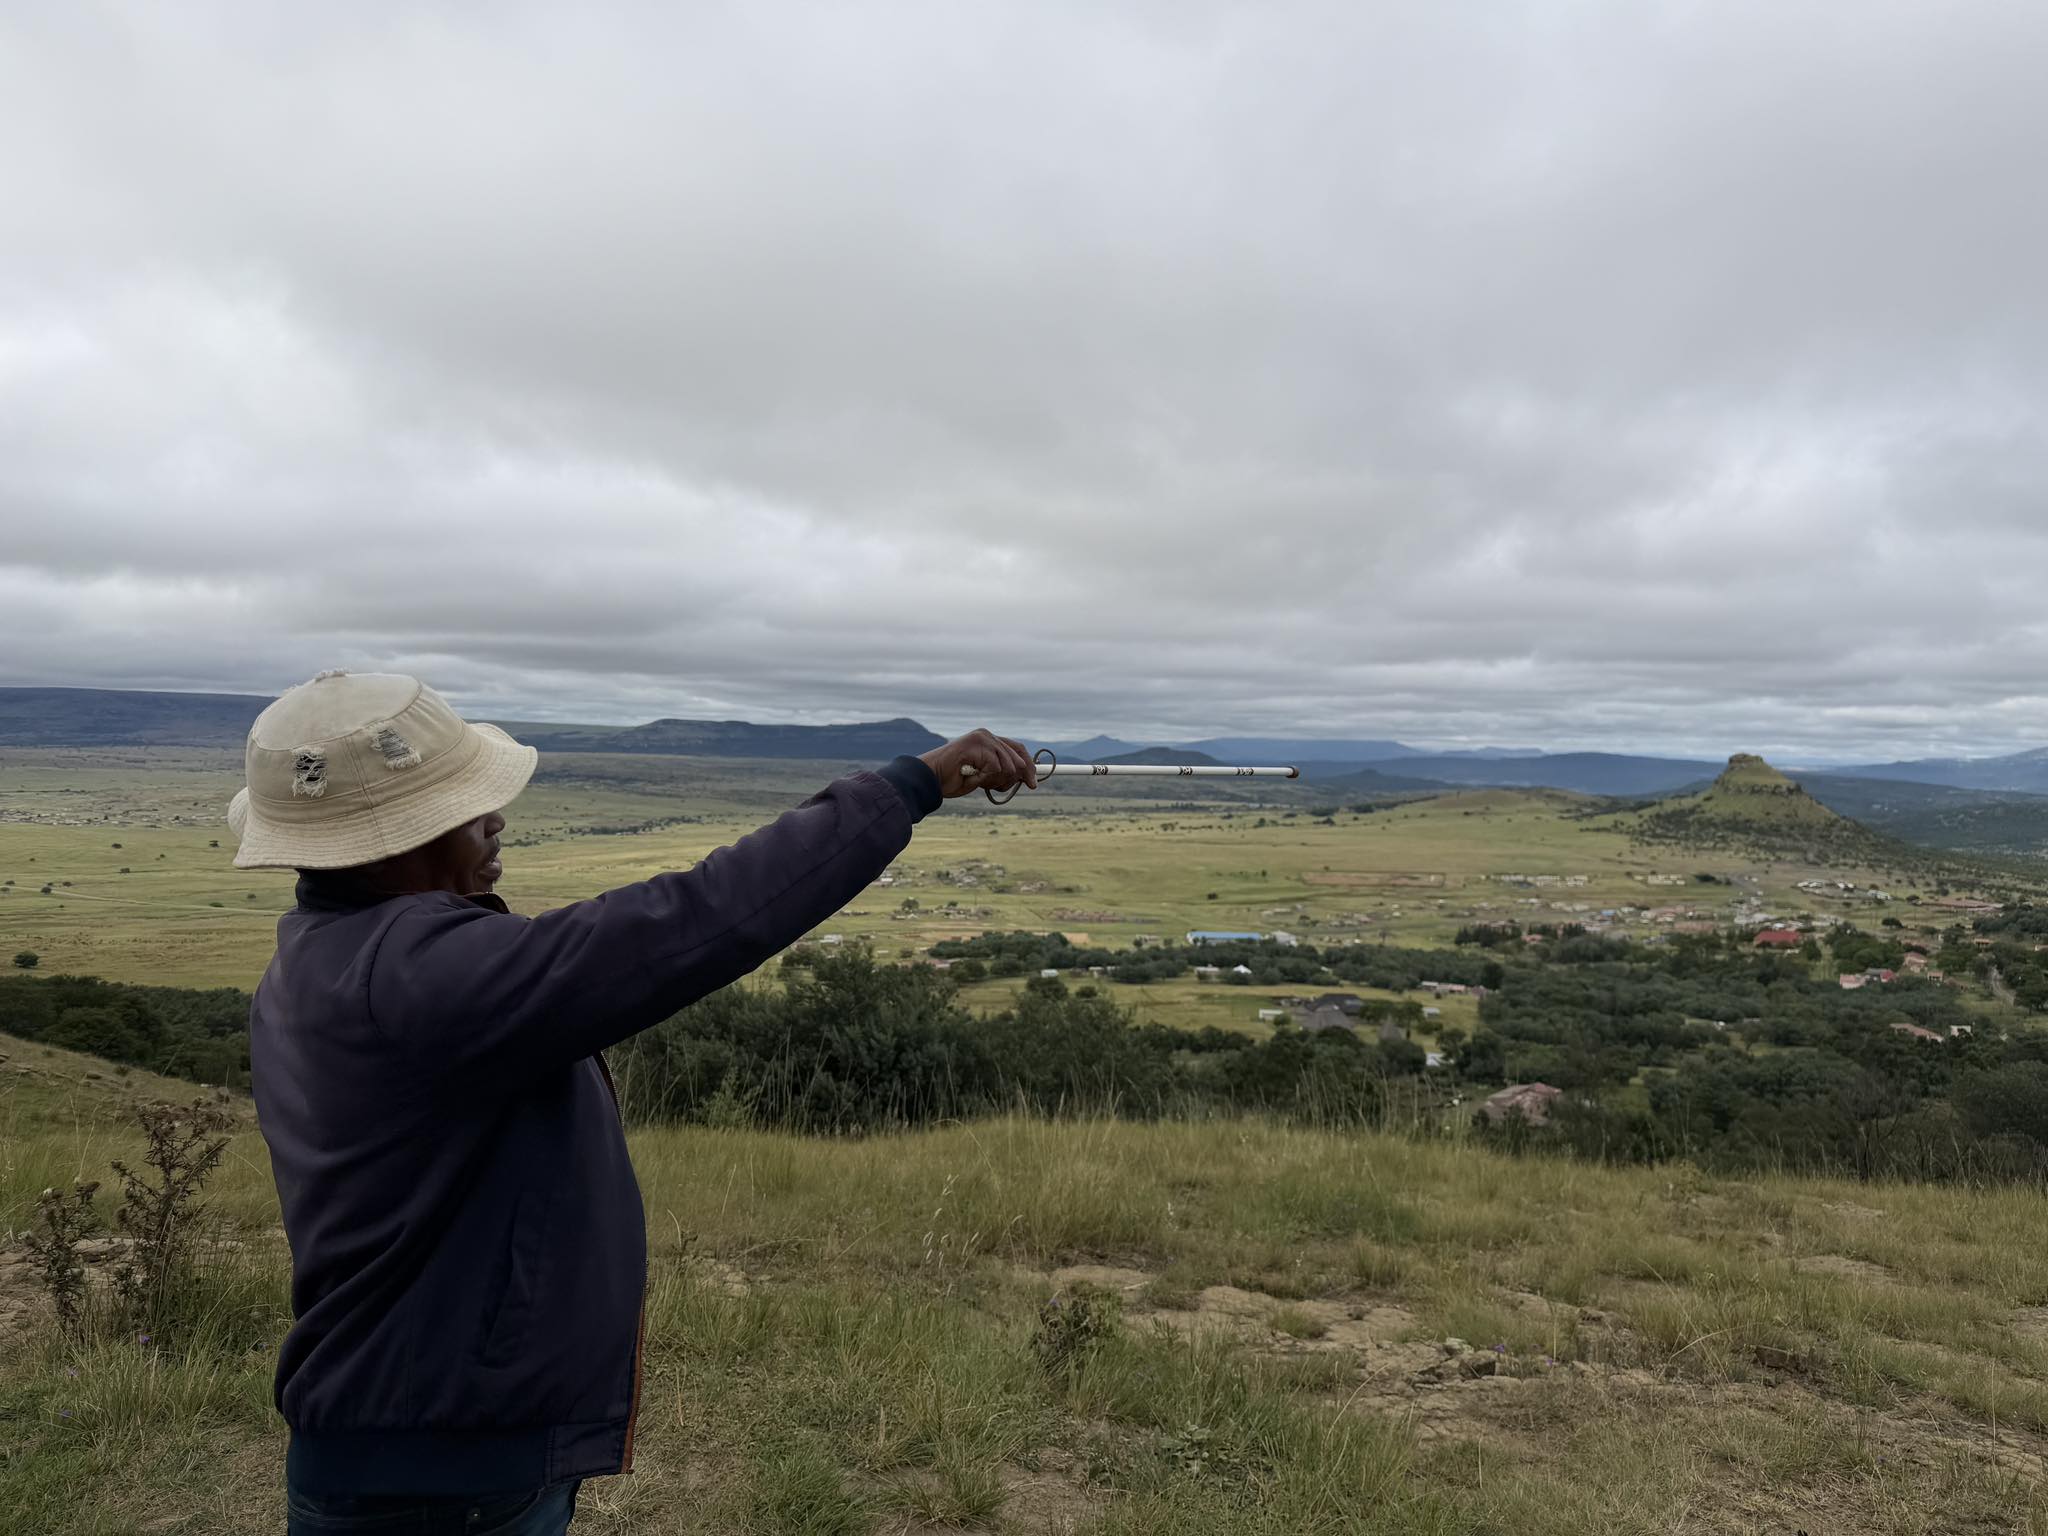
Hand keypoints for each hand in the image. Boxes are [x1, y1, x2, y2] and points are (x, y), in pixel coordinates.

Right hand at [920, 730, 1038, 799]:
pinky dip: (984, 778)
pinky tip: (970, 775)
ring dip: (994, 780)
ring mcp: (983, 738)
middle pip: (1018, 758)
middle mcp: (987, 735)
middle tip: (994, 786)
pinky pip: (995, 768)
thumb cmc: (952, 779)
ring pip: (1008, 766)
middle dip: (1013, 778)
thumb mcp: (983, 776)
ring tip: (976, 779)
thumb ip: (1001, 772)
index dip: (1028, 766)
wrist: (930, 779)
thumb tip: (1025, 777)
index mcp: (989, 740)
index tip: (1033, 783)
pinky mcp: (978, 744)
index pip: (1018, 749)